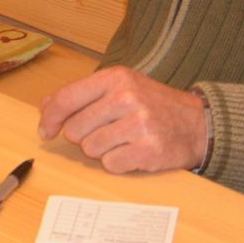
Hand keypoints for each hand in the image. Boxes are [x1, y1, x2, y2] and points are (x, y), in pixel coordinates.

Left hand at [39, 65, 210, 173]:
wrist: (197, 125)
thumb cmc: (152, 106)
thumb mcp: (120, 88)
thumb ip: (82, 95)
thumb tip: (45, 108)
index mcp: (116, 78)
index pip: (66, 98)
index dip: (50, 118)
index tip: (46, 131)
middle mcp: (127, 97)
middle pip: (75, 129)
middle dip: (83, 136)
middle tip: (105, 133)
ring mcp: (139, 124)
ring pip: (91, 148)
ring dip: (101, 150)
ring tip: (122, 141)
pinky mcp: (148, 150)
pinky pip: (110, 164)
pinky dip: (117, 163)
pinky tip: (132, 152)